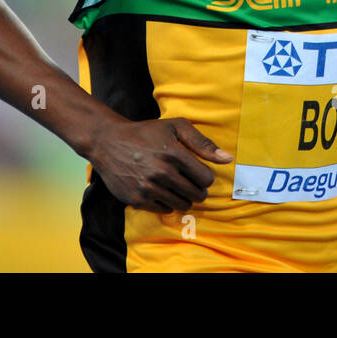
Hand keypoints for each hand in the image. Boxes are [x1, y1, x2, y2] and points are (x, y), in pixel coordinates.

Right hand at [90, 116, 232, 212]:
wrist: (109, 142)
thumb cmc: (147, 133)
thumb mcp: (176, 127)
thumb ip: (203, 143)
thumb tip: (227, 159)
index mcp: (175, 154)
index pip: (206, 179)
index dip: (205, 176)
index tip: (197, 171)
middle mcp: (162, 173)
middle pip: (197, 194)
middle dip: (197, 189)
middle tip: (189, 180)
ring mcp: (148, 188)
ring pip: (182, 204)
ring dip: (183, 196)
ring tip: (175, 184)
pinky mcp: (137, 200)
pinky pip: (164, 210)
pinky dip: (167, 202)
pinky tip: (161, 189)